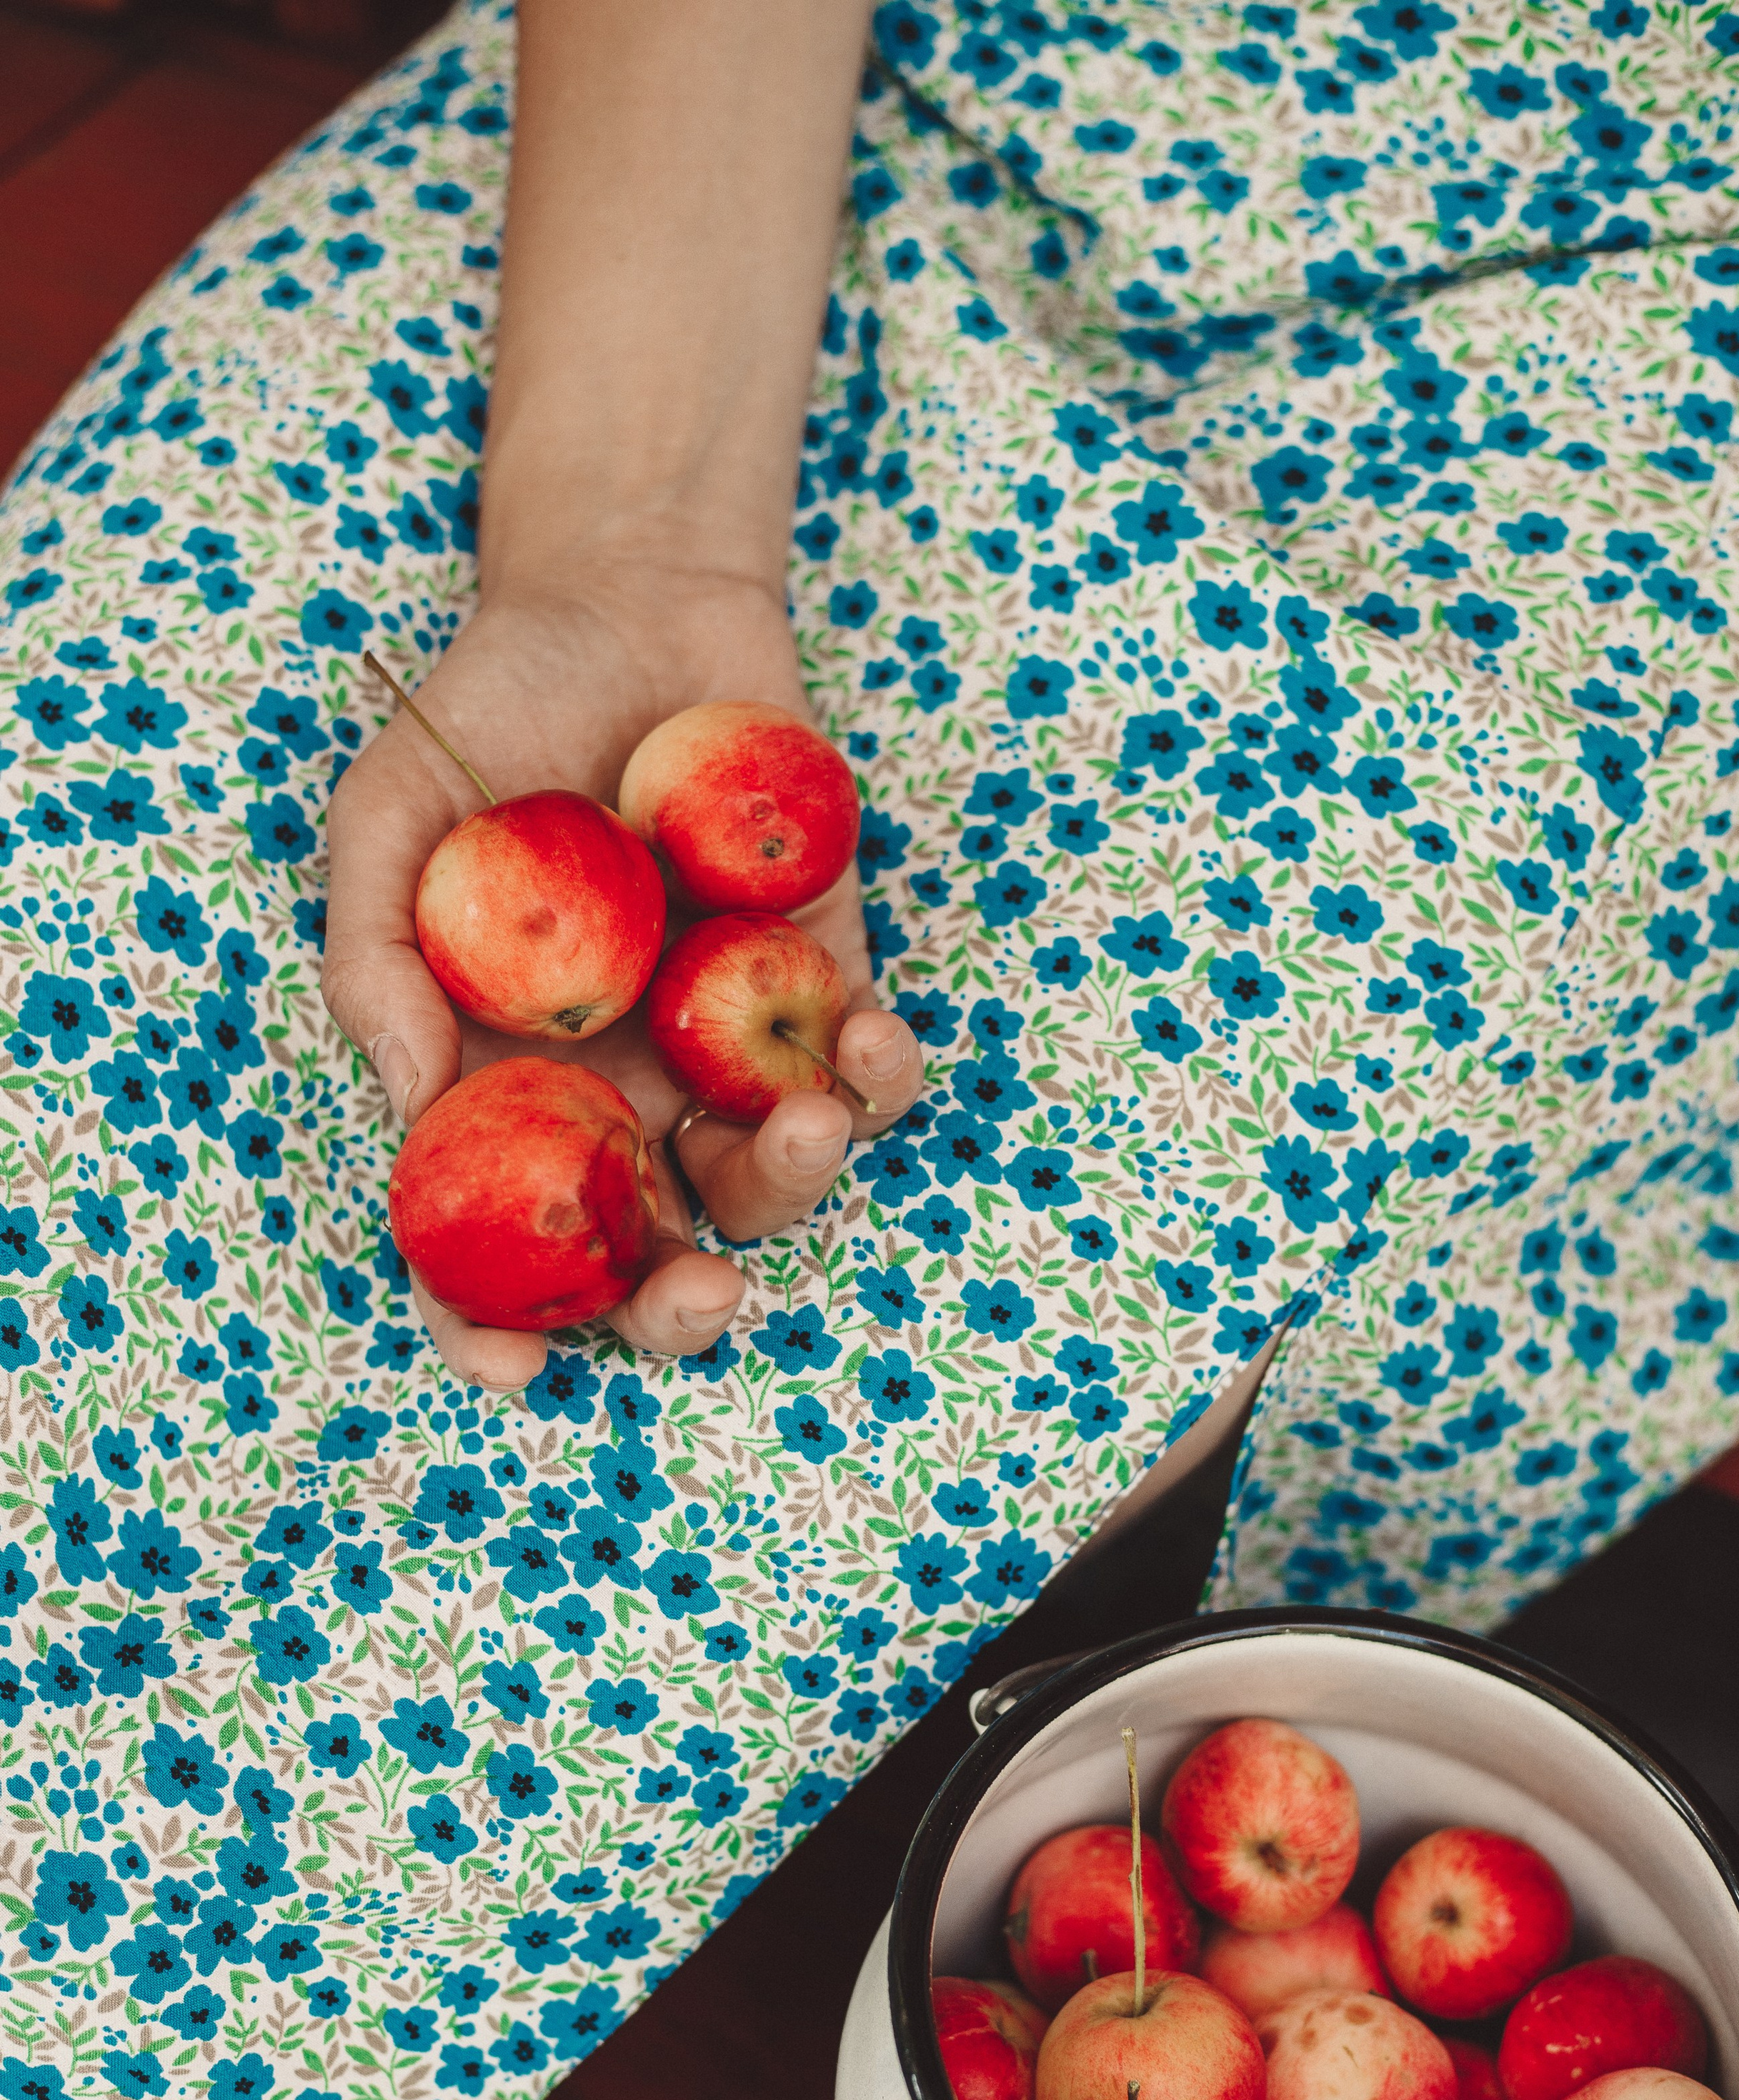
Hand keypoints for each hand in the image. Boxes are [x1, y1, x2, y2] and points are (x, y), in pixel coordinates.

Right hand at [322, 565, 922, 1388]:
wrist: (625, 602)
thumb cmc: (488, 719)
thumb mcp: (387, 821)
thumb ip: (373, 961)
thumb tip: (409, 1096)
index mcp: (508, 1088)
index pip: (490, 1251)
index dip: (494, 1330)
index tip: (517, 1371)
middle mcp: (623, 1092)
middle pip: (652, 1254)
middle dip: (679, 1307)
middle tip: (706, 1298)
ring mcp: (729, 1047)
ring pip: (772, 1179)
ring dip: (795, 1183)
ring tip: (800, 1121)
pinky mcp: (827, 981)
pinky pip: (867, 1070)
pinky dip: (879, 1074)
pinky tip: (867, 1032)